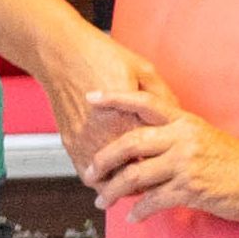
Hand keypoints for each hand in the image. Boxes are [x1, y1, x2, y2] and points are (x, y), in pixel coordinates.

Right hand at [41, 40, 171, 172]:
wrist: (61, 53)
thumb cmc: (100, 56)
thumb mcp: (144, 70)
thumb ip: (164, 98)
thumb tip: (177, 119)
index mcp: (130, 118)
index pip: (153, 157)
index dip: (164, 166)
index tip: (171, 167)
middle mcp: (106, 134)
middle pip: (131, 176)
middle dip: (145, 182)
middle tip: (155, 181)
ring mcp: (85, 141)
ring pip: (106, 180)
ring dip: (118, 184)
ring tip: (130, 182)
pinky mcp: (69, 142)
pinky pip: (85, 171)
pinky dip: (98, 178)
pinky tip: (108, 172)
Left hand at [79, 94, 238, 223]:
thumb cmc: (237, 161)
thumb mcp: (205, 136)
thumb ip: (175, 135)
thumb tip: (143, 140)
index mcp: (185, 122)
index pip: (145, 103)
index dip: (116, 98)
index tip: (91, 98)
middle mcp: (183, 139)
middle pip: (129, 143)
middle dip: (103, 159)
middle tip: (89, 171)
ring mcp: (186, 164)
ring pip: (135, 176)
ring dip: (114, 190)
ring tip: (103, 199)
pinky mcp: (190, 189)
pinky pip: (153, 201)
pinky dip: (139, 211)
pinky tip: (132, 217)